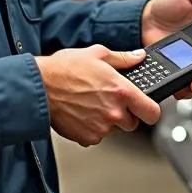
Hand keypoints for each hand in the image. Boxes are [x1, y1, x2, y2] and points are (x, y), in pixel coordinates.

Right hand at [35, 45, 160, 146]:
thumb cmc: (64, 69)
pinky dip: (92, 128)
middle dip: (125, 114)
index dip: (151, 110)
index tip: (147, 108)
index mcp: (122, 91)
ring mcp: (101, 127)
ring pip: (114, 129)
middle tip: (108, 100)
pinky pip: (97, 136)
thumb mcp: (97, 54)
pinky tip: (82, 113)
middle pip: (133, 123)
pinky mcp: (87, 138)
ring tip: (91, 103)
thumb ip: (123, 58)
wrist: (39, 87)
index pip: (153, 113)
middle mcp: (114, 112)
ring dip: (107, 120)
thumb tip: (138, 56)